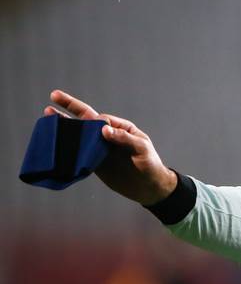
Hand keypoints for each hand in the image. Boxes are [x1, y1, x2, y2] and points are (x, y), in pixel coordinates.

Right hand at [45, 90, 176, 204]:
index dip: (91, 120)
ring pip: (79, 135)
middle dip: (70, 107)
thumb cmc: (150, 164)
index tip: (94, 133)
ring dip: (64, 126)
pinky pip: (78, 154)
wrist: (148, 187)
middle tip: (53, 96)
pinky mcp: (95, 163)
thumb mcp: (141, 149)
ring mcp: (100, 148)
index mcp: (121, 128)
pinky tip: (53, 144)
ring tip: (47, 117)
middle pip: (86, 119)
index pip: (101, 119)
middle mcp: (109, 135)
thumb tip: (103, 129)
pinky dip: (66, 149)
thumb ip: (124, 138)